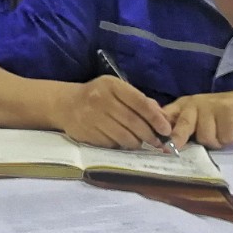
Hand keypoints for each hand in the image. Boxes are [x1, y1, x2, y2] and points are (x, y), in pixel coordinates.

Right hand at [56, 75, 172, 149]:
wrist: (66, 104)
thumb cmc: (98, 96)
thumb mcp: (117, 90)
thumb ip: (140, 101)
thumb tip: (163, 117)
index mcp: (112, 86)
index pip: (139, 102)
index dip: (155, 118)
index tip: (166, 130)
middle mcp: (101, 100)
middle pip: (133, 122)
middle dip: (150, 135)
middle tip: (158, 142)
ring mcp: (92, 118)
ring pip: (124, 137)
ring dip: (137, 143)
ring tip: (140, 142)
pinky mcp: (87, 133)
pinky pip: (112, 144)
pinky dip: (121, 146)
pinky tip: (123, 143)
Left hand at [163, 91, 232, 148]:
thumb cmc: (225, 115)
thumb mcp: (201, 117)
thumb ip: (184, 125)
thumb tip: (165, 143)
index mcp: (185, 104)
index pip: (168, 115)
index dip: (160, 128)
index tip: (157, 144)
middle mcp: (196, 103)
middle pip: (183, 125)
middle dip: (178, 139)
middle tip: (171, 150)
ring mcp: (213, 106)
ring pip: (206, 137)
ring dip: (217, 142)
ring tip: (225, 133)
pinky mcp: (229, 112)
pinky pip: (224, 138)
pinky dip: (231, 139)